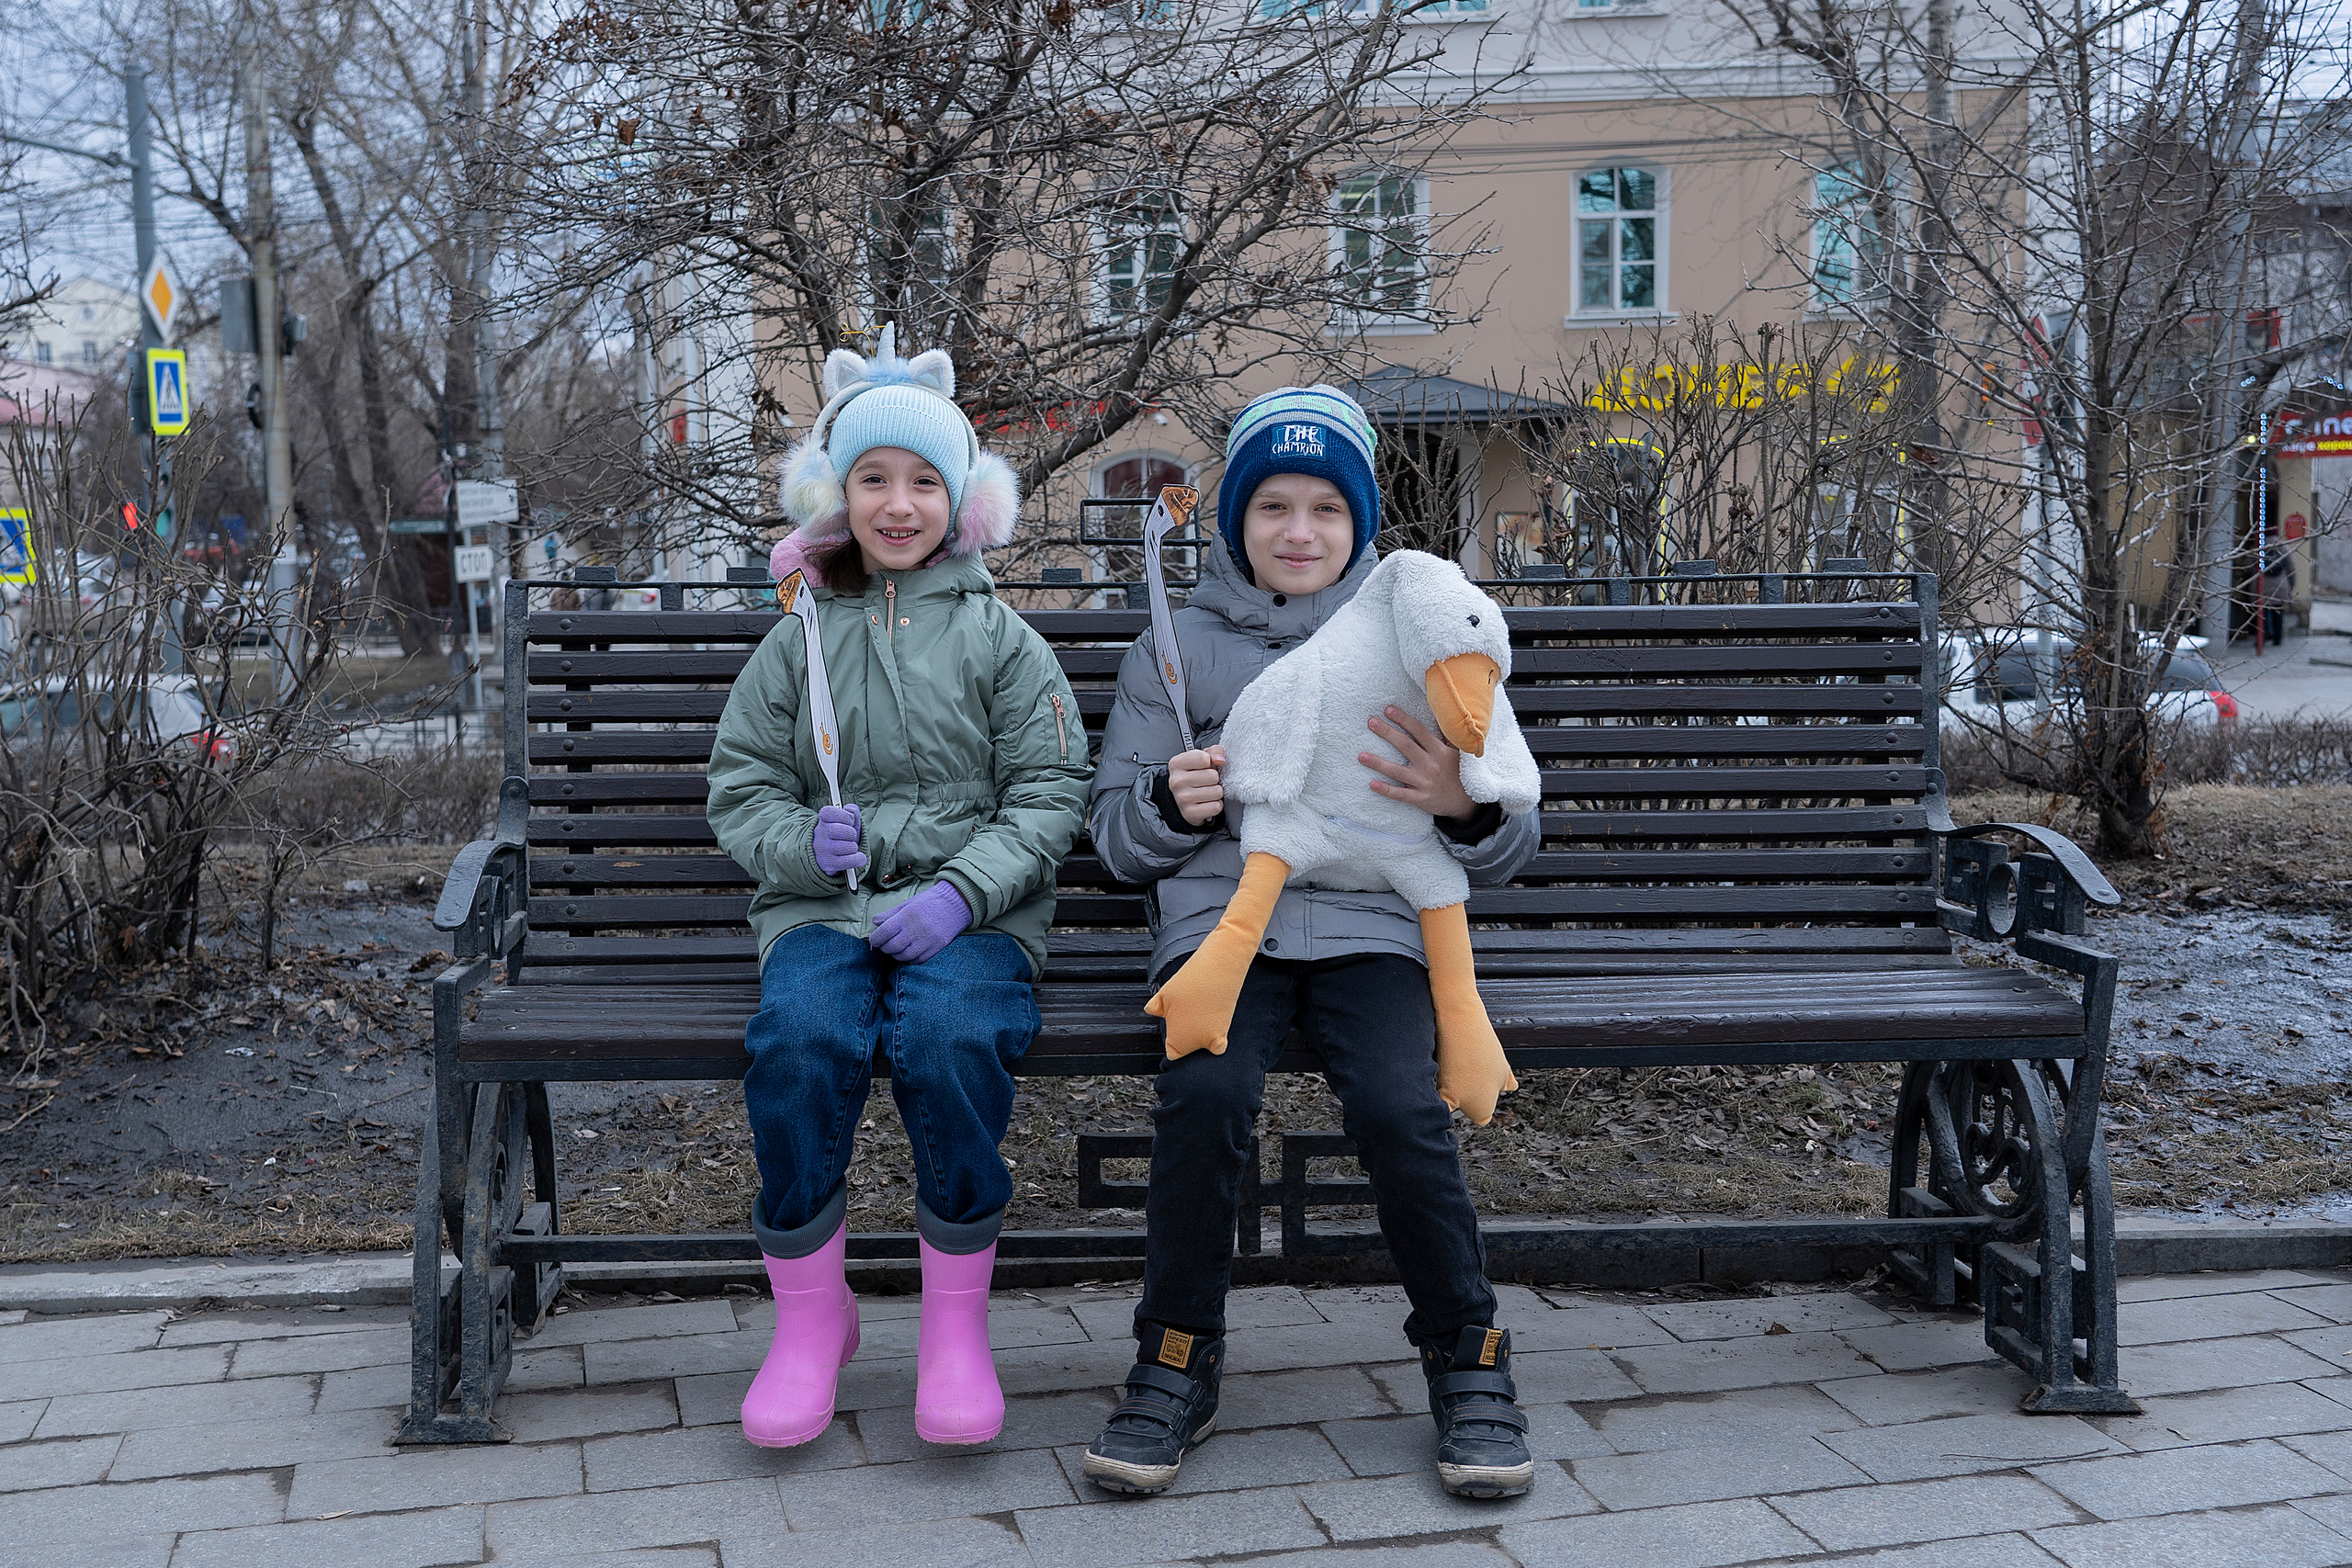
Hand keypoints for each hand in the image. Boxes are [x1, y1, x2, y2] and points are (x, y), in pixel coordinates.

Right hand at [812, 803, 867, 878]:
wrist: (825, 854)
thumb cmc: (839, 834)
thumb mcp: (844, 821)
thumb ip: (851, 812)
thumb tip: (851, 809)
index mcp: (823, 820)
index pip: (830, 812)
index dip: (845, 816)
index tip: (849, 821)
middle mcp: (819, 834)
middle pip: (839, 830)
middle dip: (851, 833)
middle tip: (850, 836)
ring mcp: (823, 850)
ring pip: (847, 847)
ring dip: (853, 847)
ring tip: (849, 847)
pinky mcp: (829, 864)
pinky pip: (848, 861)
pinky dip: (858, 859)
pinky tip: (858, 857)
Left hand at [869, 882, 971, 963]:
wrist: (957, 903)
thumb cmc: (930, 902)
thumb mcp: (908, 903)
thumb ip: (890, 913)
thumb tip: (875, 922)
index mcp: (908, 915)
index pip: (885, 932)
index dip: (876, 939)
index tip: (874, 940)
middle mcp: (917, 928)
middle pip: (892, 947)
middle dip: (885, 948)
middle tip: (885, 945)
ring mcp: (928, 940)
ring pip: (904, 956)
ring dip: (896, 955)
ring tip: (897, 948)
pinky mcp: (937, 947)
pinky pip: (918, 960)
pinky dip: (910, 959)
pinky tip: (909, 952)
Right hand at [1166, 745, 1226, 825]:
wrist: (1182, 800)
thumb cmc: (1194, 776)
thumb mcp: (1202, 758)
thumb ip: (1214, 751)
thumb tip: (1220, 759)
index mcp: (1177, 763)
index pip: (1204, 758)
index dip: (1210, 762)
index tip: (1204, 767)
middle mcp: (1176, 781)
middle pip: (1213, 776)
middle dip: (1214, 779)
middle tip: (1206, 782)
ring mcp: (1182, 798)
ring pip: (1217, 792)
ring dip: (1216, 792)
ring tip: (1206, 792)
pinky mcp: (1190, 813)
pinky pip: (1216, 806)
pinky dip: (1215, 805)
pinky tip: (1206, 802)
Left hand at [1362, 707, 1475, 821]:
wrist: (1466, 802)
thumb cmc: (1457, 772)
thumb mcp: (1456, 752)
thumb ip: (1446, 737)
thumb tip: (1439, 715)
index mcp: (1439, 750)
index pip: (1418, 731)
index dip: (1403, 719)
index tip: (1388, 710)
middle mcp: (1430, 764)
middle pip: (1405, 745)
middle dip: (1387, 732)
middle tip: (1371, 722)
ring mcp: (1424, 782)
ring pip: (1398, 771)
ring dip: (1378, 763)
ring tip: (1361, 755)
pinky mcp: (1421, 798)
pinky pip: (1401, 794)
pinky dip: (1386, 789)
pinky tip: (1372, 784)